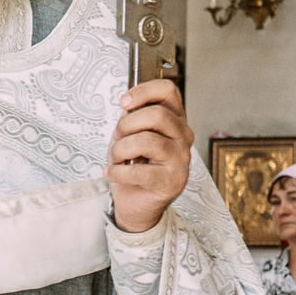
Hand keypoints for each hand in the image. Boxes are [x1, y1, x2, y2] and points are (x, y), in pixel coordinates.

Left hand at [108, 79, 189, 234]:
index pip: (168, 91)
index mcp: (174, 120)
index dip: (144, 91)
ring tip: (116, 159)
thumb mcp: (128, 136)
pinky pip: (141, 171)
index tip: (124, 102)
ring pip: (148, 141)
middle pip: (157, 115)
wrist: (136, 203)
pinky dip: (119, 172)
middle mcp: (183, 137)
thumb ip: (131, 119)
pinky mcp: (173, 182)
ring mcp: (181, 160)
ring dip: (121, 150)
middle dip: (126, 125)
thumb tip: (128, 107)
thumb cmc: (133, 166)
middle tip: (118, 139)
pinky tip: (112, 173)